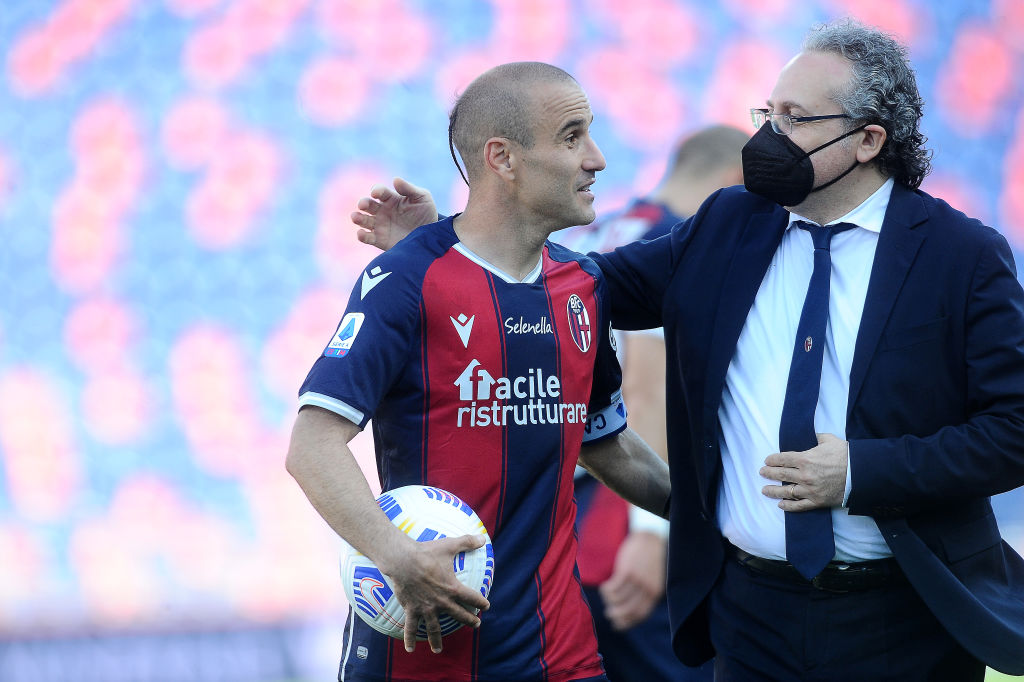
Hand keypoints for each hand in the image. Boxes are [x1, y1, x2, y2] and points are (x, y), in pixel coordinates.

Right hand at [351, 177, 437, 250]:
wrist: (430, 236)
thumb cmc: (426, 213)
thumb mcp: (422, 198)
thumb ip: (409, 189)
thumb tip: (395, 179)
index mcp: (391, 199)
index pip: (380, 191)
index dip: (377, 190)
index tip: (376, 193)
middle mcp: (382, 211)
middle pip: (368, 205)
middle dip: (363, 203)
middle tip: (362, 205)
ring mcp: (380, 225)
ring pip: (363, 220)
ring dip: (358, 218)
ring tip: (355, 217)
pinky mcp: (380, 240)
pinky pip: (367, 238)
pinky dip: (361, 236)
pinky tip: (361, 234)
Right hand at [380, 533, 489, 653]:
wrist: (403, 560)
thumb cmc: (427, 552)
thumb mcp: (450, 545)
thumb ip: (467, 542)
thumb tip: (483, 538)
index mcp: (453, 588)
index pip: (472, 598)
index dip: (481, 602)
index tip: (486, 606)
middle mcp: (442, 602)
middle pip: (459, 615)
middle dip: (469, 621)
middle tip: (476, 624)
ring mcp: (426, 608)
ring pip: (434, 628)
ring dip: (437, 640)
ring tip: (438, 650)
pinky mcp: (412, 609)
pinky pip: (411, 627)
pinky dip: (410, 639)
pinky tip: (410, 650)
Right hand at [597, 531, 665, 630]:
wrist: (649, 537)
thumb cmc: (650, 557)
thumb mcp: (654, 577)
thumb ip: (647, 591)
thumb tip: (631, 606)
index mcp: (655, 592)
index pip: (640, 615)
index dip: (627, 622)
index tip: (617, 625)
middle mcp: (647, 588)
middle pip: (628, 610)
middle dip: (616, 615)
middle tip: (608, 613)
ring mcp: (636, 579)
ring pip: (618, 599)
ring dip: (609, 601)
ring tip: (605, 595)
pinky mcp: (626, 570)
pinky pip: (613, 588)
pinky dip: (606, 591)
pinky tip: (604, 587)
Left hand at [760, 433, 848, 510]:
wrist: (861, 473)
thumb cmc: (845, 455)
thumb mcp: (829, 440)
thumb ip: (817, 438)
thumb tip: (813, 435)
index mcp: (805, 459)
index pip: (782, 459)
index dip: (772, 460)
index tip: (767, 461)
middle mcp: (804, 475)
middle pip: (781, 475)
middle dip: (769, 474)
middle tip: (762, 473)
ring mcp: (810, 490)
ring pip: (786, 492)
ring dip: (773, 491)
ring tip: (765, 490)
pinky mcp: (817, 501)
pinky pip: (799, 506)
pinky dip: (789, 506)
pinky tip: (781, 505)